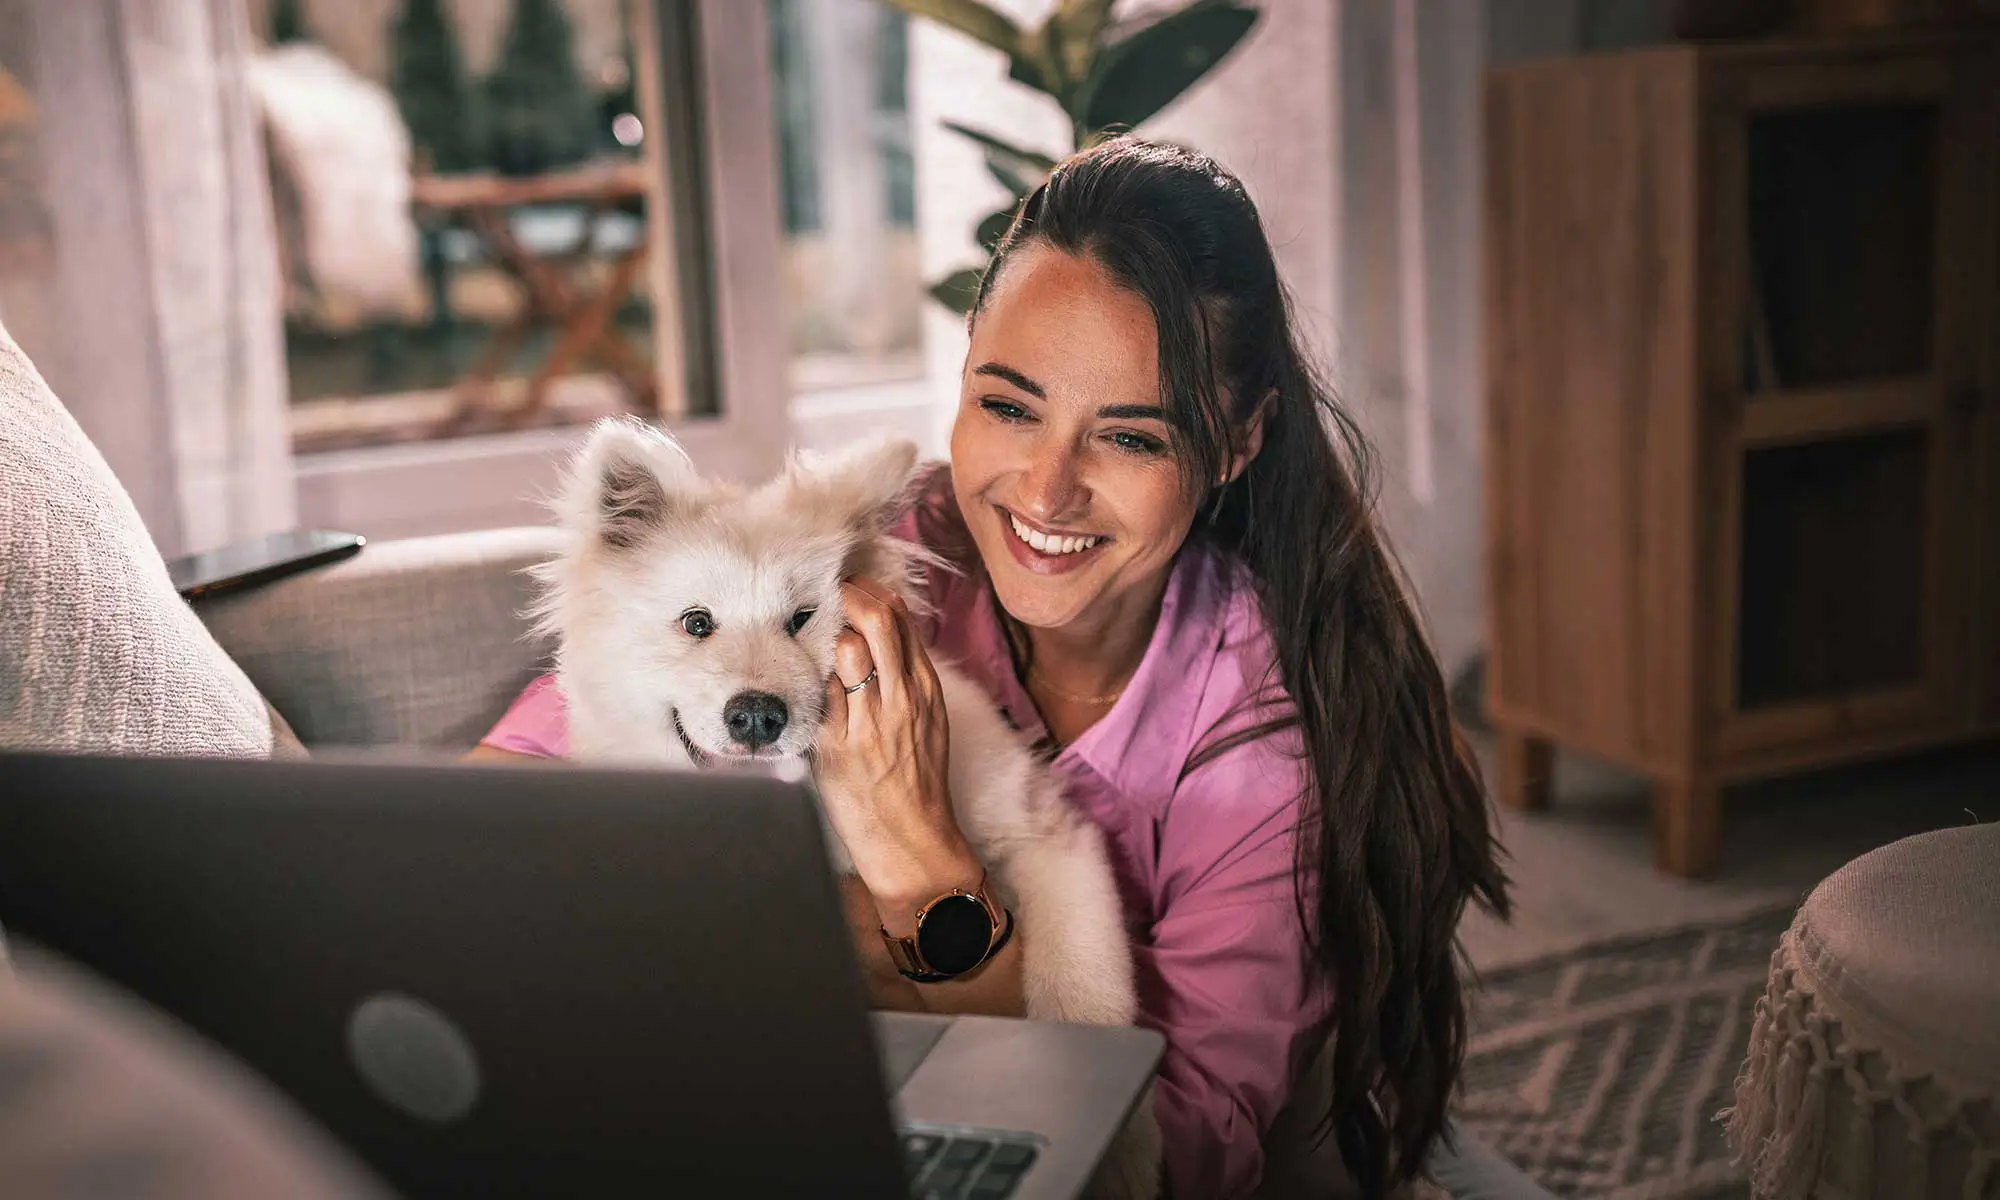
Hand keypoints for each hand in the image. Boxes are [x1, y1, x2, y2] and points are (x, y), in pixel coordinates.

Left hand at [817, 578, 979, 923]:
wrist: (914, 839)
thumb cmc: (915, 781)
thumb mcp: (927, 720)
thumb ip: (906, 679)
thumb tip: (882, 638)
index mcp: (923, 688)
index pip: (901, 618)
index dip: (872, 592)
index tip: (851, 587)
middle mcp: (900, 697)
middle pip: (877, 620)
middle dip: (849, 596)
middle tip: (827, 595)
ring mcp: (870, 719)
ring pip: (847, 648)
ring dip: (827, 636)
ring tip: (813, 643)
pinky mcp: (839, 744)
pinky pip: (820, 693)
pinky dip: (810, 679)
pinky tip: (800, 680)